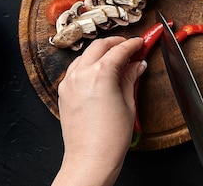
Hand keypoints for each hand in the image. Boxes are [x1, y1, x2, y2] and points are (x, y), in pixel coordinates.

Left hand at [52, 36, 146, 185]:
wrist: (90, 159)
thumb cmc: (109, 138)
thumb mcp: (128, 104)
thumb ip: (130, 79)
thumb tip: (137, 66)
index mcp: (100, 74)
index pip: (119, 50)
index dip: (132, 45)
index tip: (139, 43)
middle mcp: (81, 74)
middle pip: (99, 46)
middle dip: (115, 43)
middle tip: (129, 46)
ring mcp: (69, 82)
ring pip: (85, 55)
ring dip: (99, 52)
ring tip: (115, 59)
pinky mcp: (63, 92)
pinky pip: (75, 69)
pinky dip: (87, 64)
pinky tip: (98, 71)